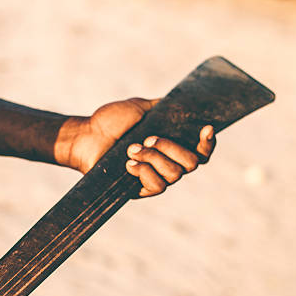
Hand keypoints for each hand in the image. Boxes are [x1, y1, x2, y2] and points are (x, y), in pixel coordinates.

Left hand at [63, 98, 215, 196]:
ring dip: (153, 158)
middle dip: (171, 148)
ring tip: (131, 149)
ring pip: (174, 175)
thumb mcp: (139, 108)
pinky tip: (128, 164)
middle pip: (192, 164)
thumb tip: (185, 104)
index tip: (205, 129)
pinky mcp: (140, 190)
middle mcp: (166, 162)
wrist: (86, 137)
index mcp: (171, 144)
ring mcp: (154, 177)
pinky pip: (156, 187)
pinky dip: (144, 173)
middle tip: (148, 138)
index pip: (201, 150)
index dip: (208, 143)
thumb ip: (162, 108)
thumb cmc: (109, 121)